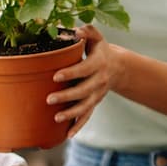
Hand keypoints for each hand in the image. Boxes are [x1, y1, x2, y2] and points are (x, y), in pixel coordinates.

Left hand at [46, 25, 119, 139]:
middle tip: (49, 99)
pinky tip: (68, 135)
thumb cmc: (99, 49)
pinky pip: (88, 116)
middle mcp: (100, 80)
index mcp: (99, 63)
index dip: (71, 73)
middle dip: (68, 96)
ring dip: (72, 113)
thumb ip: (86, 31)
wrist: (117, 67)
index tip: (55, 76)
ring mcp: (98, 94)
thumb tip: (73, 31)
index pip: (85, 69)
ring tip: (56, 117)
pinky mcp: (95, 103)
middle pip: (85, 90)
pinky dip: (79, 126)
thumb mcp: (96, 37)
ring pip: (86, 106)